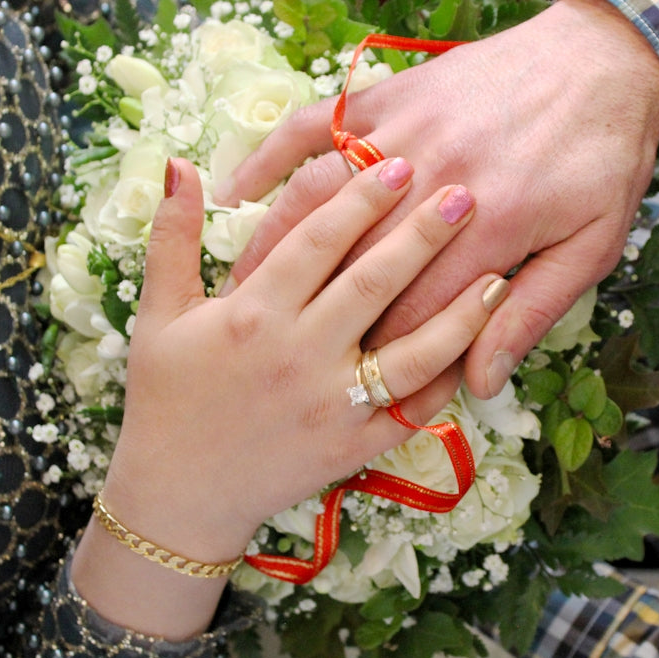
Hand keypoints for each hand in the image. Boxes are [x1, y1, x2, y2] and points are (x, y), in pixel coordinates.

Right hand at [73, 156, 507, 637]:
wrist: (177, 494)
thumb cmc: (165, 397)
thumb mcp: (159, 314)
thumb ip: (172, 237)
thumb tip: (177, 164)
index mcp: (252, 314)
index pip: (317, 242)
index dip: (360, 200)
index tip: (399, 163)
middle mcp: (298, 354)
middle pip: (373, 284)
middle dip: (423, 236)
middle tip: (463, 194)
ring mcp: (331, 405)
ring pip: (410, 352)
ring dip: (459, 314)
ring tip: (499, 277)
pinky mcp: (352, 448)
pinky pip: (412, 412)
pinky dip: (449, 383)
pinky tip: (481, 352)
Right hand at [215, 0, 658, 397]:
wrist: (606, 58)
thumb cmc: (603, 161)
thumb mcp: (593, 247)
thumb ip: (532, 313)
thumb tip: (481, 382)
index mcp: (490, 227)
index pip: (411, 316)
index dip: (381, 362)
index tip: (351, 390)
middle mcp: (435, 180)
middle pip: (353, 265)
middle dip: (312, 317)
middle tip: (274, 355)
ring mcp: (404, 131)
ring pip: (317, 199)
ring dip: (273, 247)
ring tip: (240, 292)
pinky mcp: (386, 95)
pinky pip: (310, 126)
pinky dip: (268, 157)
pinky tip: (235, 190)